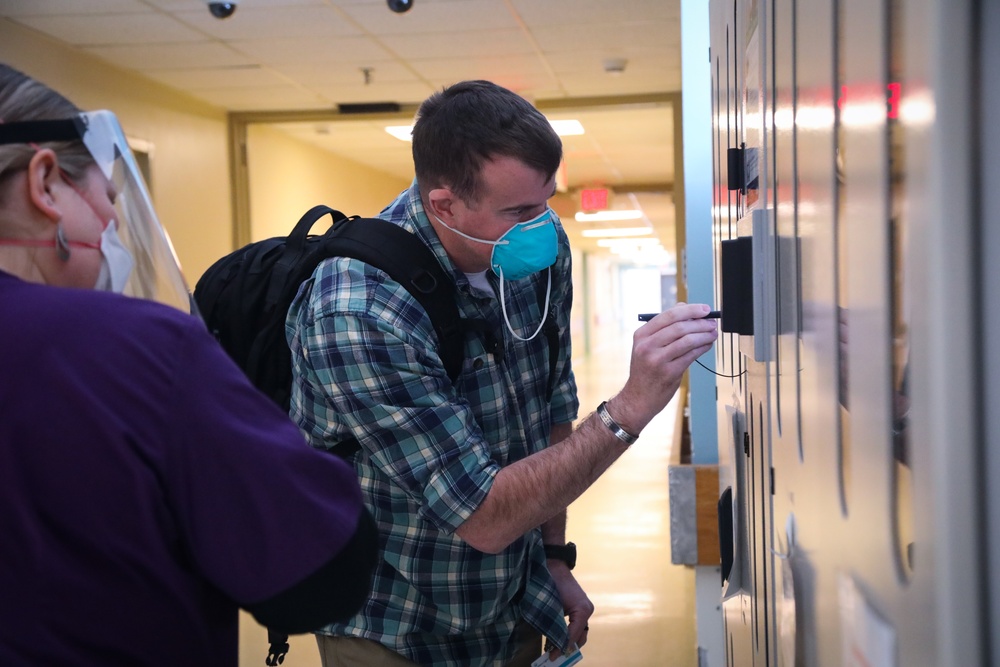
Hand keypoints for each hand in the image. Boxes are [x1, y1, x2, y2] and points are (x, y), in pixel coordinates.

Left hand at [546, 560, 593, 658]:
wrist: (552, 565)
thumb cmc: (551, 583)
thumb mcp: (552, 606)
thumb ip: (554, 624)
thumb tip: (552, 643)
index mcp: (582, 610)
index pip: (573, 635)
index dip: (562, 647)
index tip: (552, 657)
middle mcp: (586, 610)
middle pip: (580, 637)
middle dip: (567, 648)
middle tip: (554, 657)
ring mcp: (584, 609)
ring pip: (579, 632)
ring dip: (567, 642)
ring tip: (554, 652)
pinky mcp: (579, 608)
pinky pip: (575, 625)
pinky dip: (567, 634)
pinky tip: (556, 640)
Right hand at [614, 303, 717, 431]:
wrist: (638, 398)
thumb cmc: (645, 370)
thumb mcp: (646, 346)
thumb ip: (663, 327)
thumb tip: (684, 307)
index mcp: (641, 335)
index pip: (668, 315)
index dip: (690, 310)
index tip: (704, 309)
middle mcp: (647, 346)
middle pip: (680, 327)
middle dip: (700, 323)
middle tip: (712, 322)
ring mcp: (658, 360)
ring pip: (687, 340)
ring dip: (704, 335)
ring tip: (712, 333)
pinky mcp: (669, 373)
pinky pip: (691, 355)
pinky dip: (702, 348)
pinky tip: (707, 345)